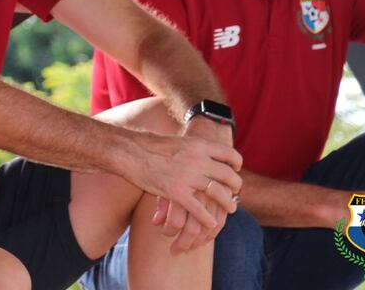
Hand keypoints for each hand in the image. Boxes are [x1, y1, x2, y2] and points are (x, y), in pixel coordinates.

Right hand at [126, 131, 241, 245]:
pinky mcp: (177, 193)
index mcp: (198, 144)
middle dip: (235, 186)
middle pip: (228, 176)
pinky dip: (208, 219)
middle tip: (235, 193)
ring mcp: (188, 177)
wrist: (128, 151)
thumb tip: (202, 152)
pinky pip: (200, 210)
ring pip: (219, 194)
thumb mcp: (177, 141)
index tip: (236, 169)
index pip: (229, 154)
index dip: (236, 163)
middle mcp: (197, 160)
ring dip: (228, 203)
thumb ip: (192, 149)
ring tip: (230, 208)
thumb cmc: (148, 145)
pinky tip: (211, 223)